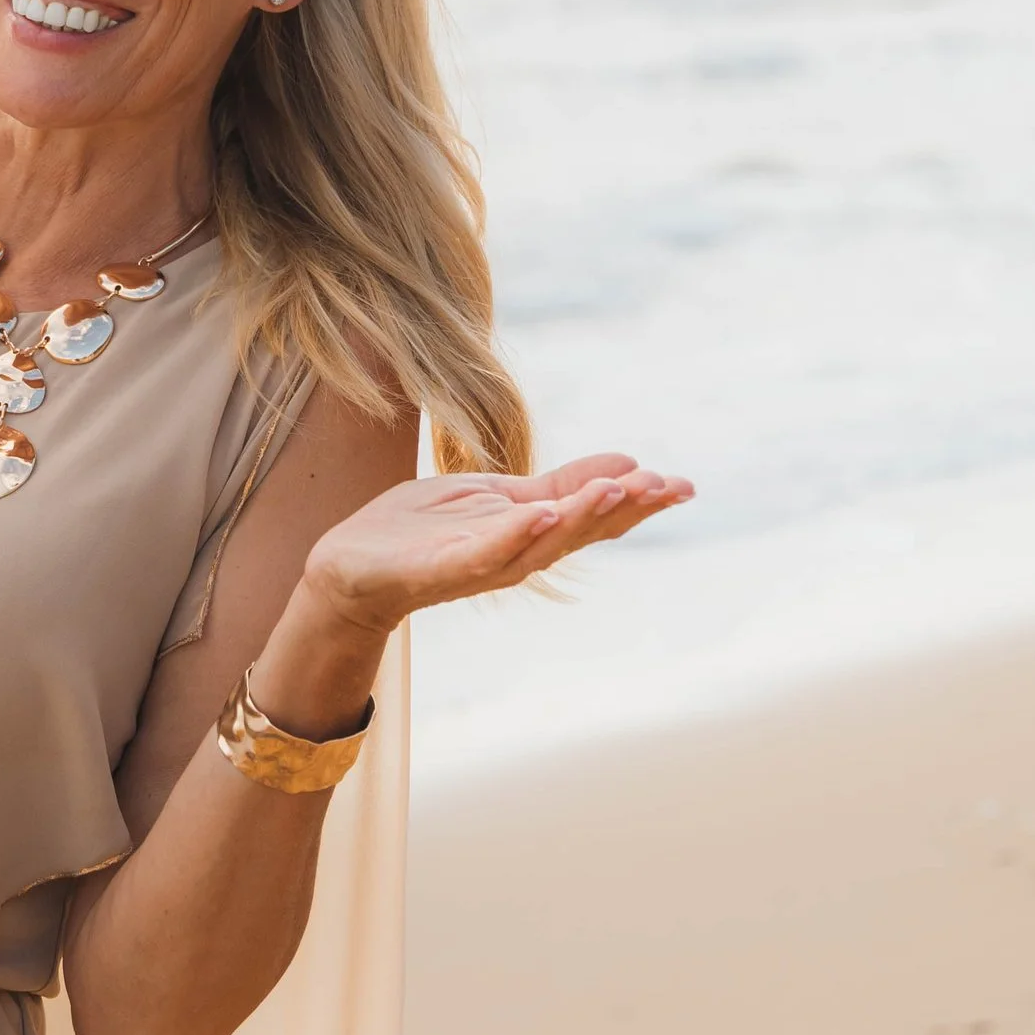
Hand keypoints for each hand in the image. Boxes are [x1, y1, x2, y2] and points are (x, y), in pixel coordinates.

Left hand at [302, 451, 692, 633]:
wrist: (352, 566)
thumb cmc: (425, 529)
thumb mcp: (500, 495)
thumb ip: (558, 484)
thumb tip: (625, 464)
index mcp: (532, 532)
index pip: (595, 515)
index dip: (639, 502)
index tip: (682, 485)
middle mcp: (517, 553)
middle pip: (581, 531)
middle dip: (624, 509)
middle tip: (666, 486)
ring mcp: (481, 563)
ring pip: (541, 543)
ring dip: (579, 517)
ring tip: (614, 490)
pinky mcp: (441, 570)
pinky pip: (483, 554)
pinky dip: (513, 536)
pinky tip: (539, 515)